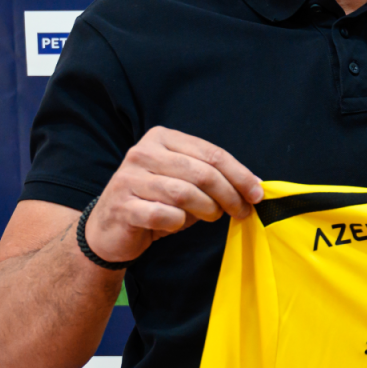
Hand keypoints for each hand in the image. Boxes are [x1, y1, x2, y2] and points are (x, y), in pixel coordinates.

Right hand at [84, 126, 263, 263]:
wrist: (109, 229)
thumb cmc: (156, 202)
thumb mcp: (185, 182)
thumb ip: (213, 178)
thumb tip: (253, 187)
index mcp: (161, 138)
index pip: (211, 153)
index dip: (240, 174)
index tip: (257, 194)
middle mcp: (142, 153)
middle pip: (202, 172)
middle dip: (229, 194)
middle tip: (241, 211)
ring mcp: (128, 178)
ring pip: (184, 193)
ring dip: (207, 209)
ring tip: (211, 216)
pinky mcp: (122, 206)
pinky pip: (164, 215)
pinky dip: (178, 223)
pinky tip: (175, 224)